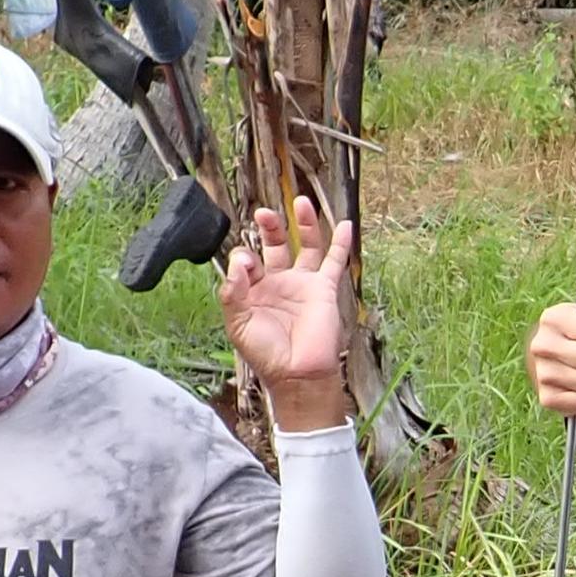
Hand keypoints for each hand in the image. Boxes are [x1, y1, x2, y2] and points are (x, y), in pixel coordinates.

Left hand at [222, 199, 354, 430]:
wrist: (297, 374)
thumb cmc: (266, 354)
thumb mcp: (237, 322)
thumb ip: (233, 291)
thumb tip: (240, 261)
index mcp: (254, 291)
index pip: (247, 260)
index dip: (244, 256)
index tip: (247, 264)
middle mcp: (279, 283)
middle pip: (275, 245)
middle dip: (269, 227)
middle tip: (264, 213)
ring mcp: (303, 284)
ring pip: (305, 246)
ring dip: (303, 224)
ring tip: (300, 202)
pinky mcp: (324, 289)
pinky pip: (334, 262)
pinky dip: (340, 243)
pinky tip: (343, 224)